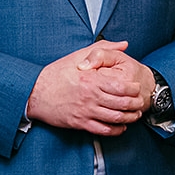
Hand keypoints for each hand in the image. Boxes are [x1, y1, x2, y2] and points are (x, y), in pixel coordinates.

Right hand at [26, 40, 154, 133]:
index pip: (120, 86)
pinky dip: (115, 130)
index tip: (137, 88)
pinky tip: (120, 127)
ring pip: (115, 119)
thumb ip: (103, 49)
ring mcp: (86, 111)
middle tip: (140, 103)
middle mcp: (90, 97)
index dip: (133, 89)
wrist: (34, 93)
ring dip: (129, 118)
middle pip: (121, 104)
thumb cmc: (56, 74)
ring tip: (134, 115)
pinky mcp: (80, 123)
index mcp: (91, 79)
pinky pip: (103, 130)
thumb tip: (123, 44)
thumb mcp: (78, 56)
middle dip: (135, 105)